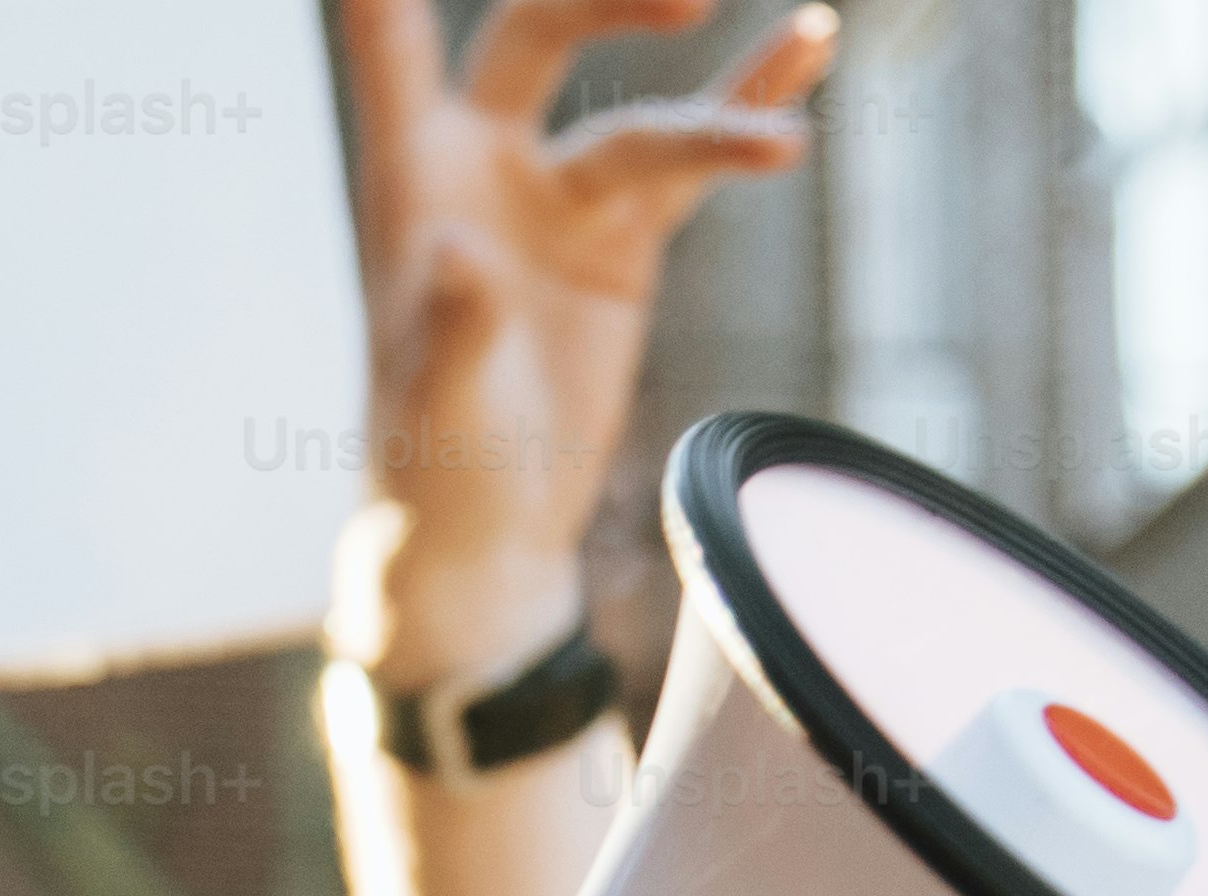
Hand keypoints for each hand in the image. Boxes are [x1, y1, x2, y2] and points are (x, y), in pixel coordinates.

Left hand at [333, 0, 832, 677]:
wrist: (488, 532)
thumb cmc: (436, 465)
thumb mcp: (441, 403)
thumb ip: (454, 326)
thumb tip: (466, 251)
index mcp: (413, 182)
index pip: (392, 53)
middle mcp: (483, 165)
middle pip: (539, 34)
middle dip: (604, 2)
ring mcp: (559, 196)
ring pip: (642, 111)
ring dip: (723, 96)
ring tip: (815, 36)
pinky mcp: (622, 238)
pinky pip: (694, 161)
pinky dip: (748, 114)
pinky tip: (808, 48)